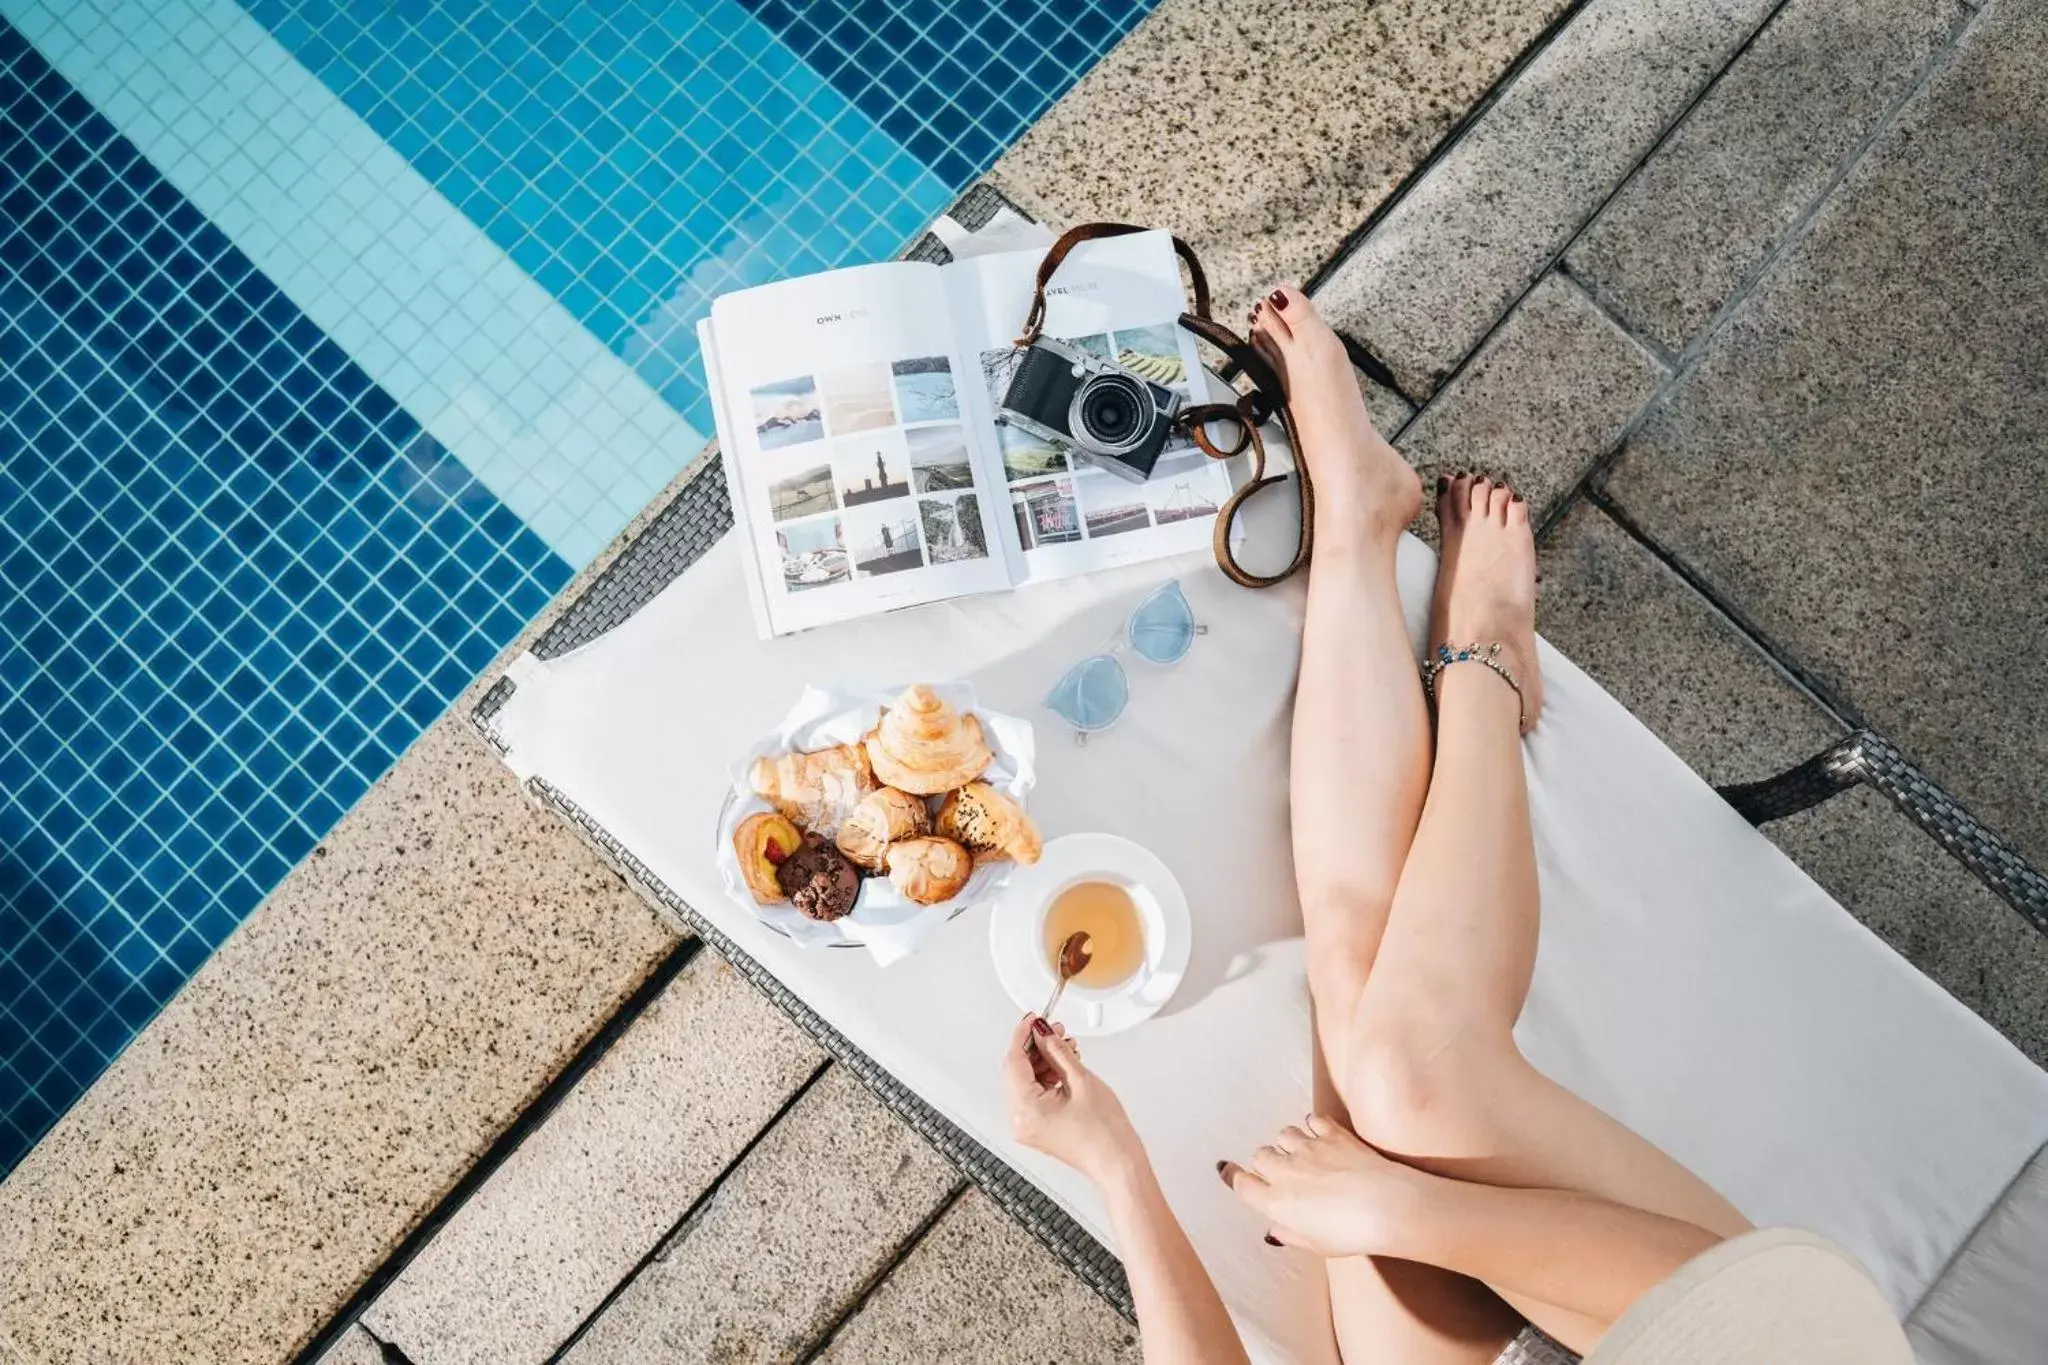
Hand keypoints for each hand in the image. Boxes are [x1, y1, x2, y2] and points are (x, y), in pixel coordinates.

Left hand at [1004, 1015, 1140, 1183]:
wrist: (1118, 1163)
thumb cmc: (1105, 1133)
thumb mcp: (1081, 1080)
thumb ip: (1057, 1051)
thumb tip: (1043, 1032)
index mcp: (1025, 1109)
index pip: (1013, 1061)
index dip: (1023, 1035)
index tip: (1033, 1019)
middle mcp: (1019, 1120)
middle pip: (1016, 1071)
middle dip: (1035, 1047)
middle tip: (1055, 1030)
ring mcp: (1026, 1126)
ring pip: (1025, 1081)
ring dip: (1043, 1061)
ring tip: (1066, 1047)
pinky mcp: (1036, 1128)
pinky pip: (1033, 1094)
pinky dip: (1046, 1078)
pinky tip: (1064, 1066)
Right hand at [1218, 1113, 1424, 1258]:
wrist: (1388, 1208)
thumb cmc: (1354, 1234)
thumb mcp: (1318, 1246)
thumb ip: (1292, 1235)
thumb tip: (1276, 1231)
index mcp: (1277, 1203)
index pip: (1242, 1183)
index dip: (1234, 1176)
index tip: (1229, 1170)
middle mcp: (1286, 1172)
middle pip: (1260, 1155)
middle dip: (1266, 1162)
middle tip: (1282, 1172)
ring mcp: (1308, 1149)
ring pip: (1283, 1134)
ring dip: (1288, 1142)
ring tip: (1302, 1152)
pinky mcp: (1332, 1134)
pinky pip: (1311, 1120)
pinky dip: (1312, 1125)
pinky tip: (1319, 1133)